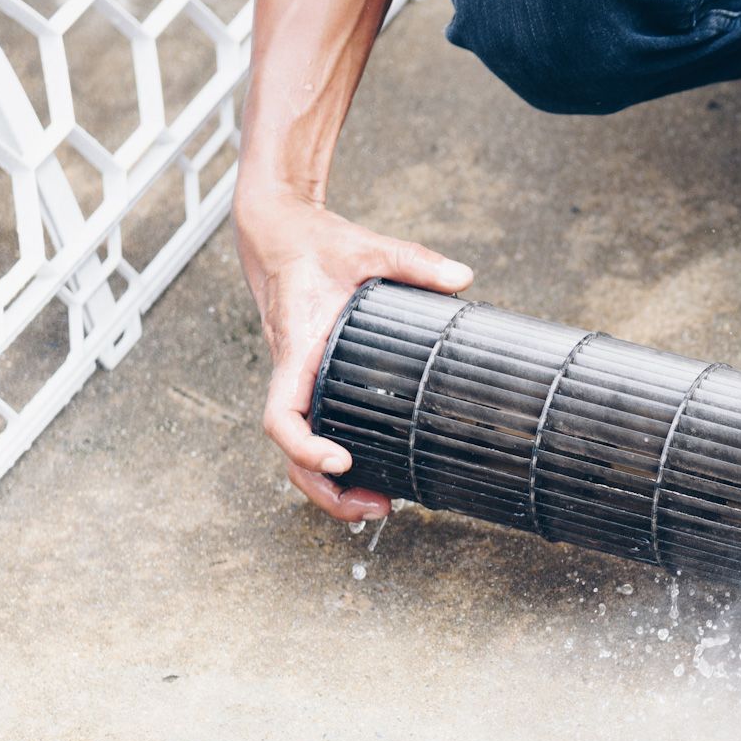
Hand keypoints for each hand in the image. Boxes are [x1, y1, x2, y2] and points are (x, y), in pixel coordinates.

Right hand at [234, 187, 472, 521]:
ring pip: (301, 450)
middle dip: (325, 490)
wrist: (278, 233)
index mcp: (297, 349)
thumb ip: (413, 260)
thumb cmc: (312, 243)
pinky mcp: (311, 381)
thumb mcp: (367, 247)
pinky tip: (370, 472)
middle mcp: (293, 375)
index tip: (341, 462)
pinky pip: (315, 430)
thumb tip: (462, 277)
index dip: (305, 448)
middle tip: (377, 508)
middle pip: (291, 453)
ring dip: (330, 487)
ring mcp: (300, 382)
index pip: (282, 416)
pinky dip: (334, 462)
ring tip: (379, 506)